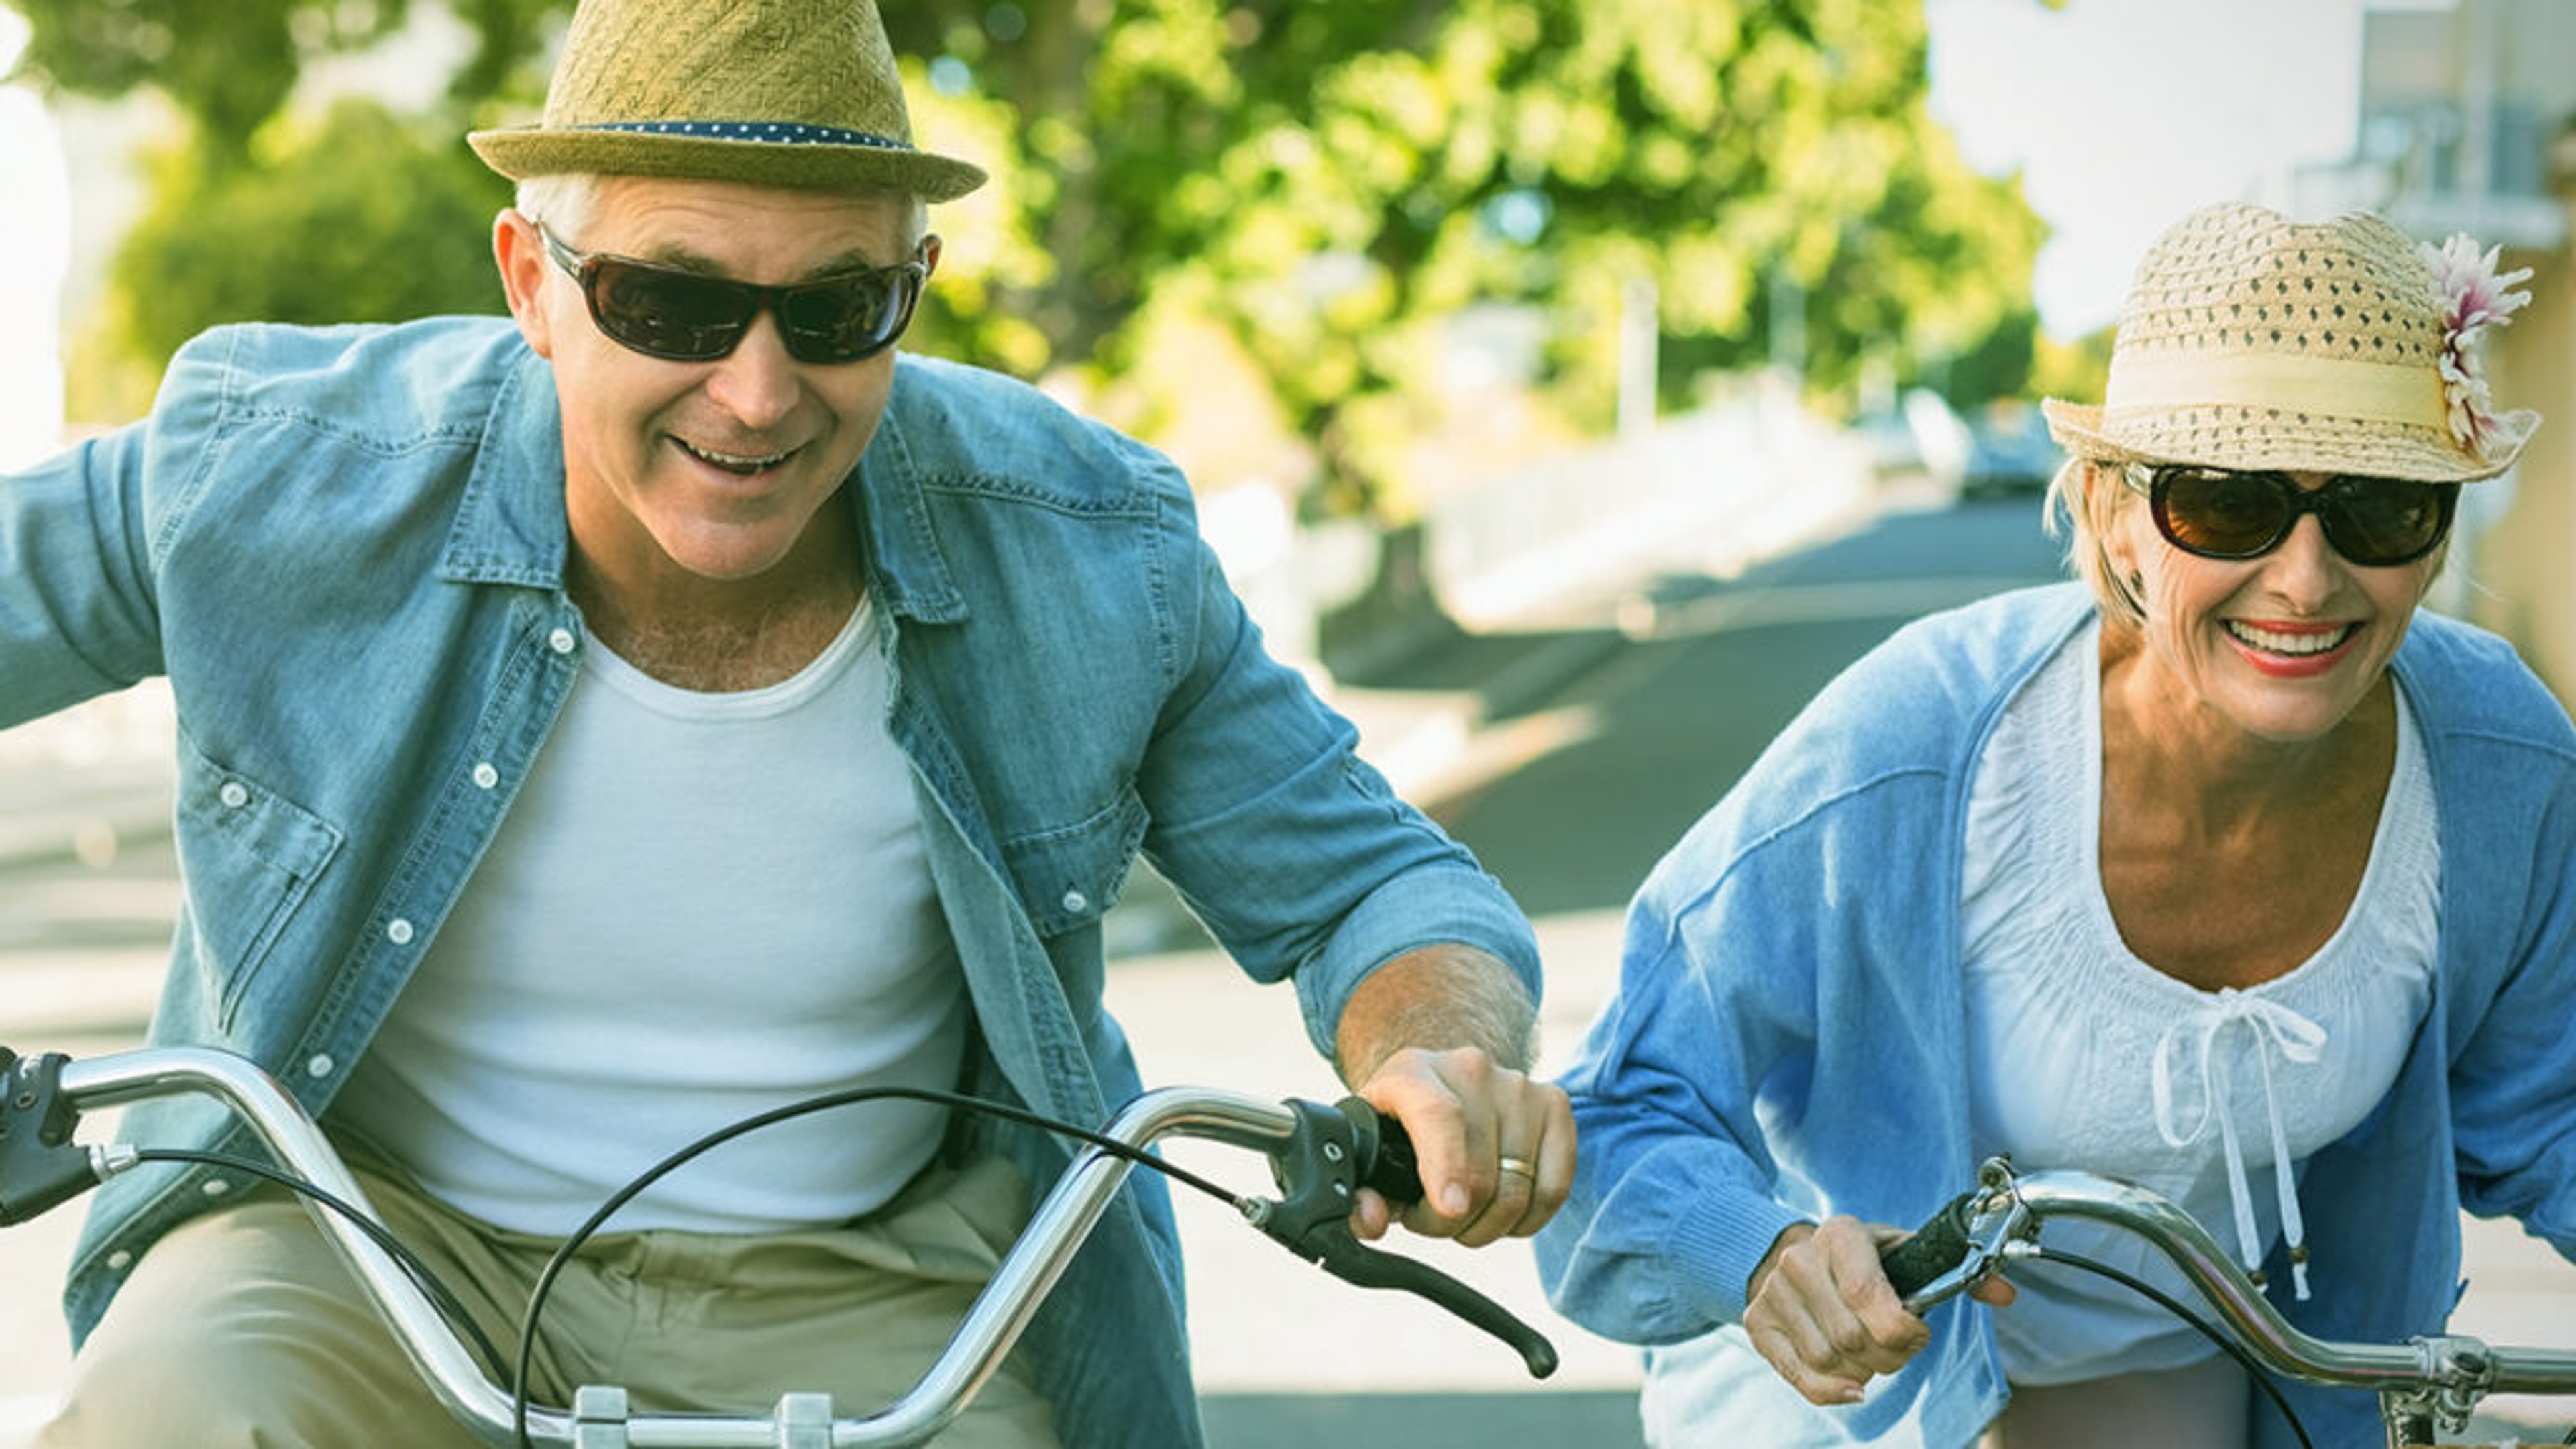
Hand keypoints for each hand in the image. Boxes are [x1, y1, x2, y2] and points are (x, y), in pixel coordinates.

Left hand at [1347, 1044, 1572, 1247]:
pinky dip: (1528, 1219)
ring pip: (1519, 1188)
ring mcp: (1518, 1085)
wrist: (1444, 1082)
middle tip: (1433, 1221)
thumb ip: (1358, 1195)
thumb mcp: (1368, 1151)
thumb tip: (1370, 1220)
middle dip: (1452, 1222)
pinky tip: (1502, 1212)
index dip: (1446, 1166)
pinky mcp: (1555, 1104)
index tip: (1449, 1209)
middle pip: (1480, 1171)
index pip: (1437, 1115)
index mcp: (1413, 1072)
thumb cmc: (1400, 1126)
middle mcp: (1471, 1069)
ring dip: (1489, 1226)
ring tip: (1464, 1214)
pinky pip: (1555, 1188)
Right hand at [1743, 1217, 2013, 1404]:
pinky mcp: (1758, 1324)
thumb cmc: (1859, 1260)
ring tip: (1874, 1358)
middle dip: (1890, 1356)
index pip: (1869, 1293)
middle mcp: (1800, 1260)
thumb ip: (1956, 1273)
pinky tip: (1854, 1387)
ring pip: (1830, 1361)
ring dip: (1865, 1373)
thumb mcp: (1903, 1253)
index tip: (1918, 1332)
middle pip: (1853, 1337)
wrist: (1788, 1254)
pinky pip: (1800, 1376)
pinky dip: (1832, 1392)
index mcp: (1841, 1235)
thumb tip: (2005, 1293)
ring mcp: (1774, 1293)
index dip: (1902, 1329)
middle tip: (1899, 1349)